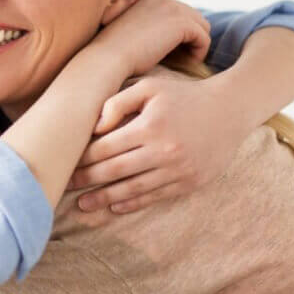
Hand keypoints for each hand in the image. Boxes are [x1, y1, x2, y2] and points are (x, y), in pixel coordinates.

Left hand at [68, 72, 246, 212]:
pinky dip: (134, 203)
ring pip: (133, 188)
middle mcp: (163, 150)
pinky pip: (156, 197)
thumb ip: (118, 102)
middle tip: (64, 186)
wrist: (230, 110)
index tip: (65, 163)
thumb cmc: (183, 95)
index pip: (106, 147)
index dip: (83, 158)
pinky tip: (115, 207)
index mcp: (150, 126)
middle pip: (115, 170)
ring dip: (105, 199)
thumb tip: (93, 126)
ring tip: (83, 205)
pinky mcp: (190, 182)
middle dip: (87, 180)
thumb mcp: (150, 87)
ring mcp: (178, 169)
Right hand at [92, 0, 210, 77]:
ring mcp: (173, 8)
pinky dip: (199, 53)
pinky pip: (204, 39)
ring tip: (184, 62)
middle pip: (194, 18)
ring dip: (196, 44)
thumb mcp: (132, 32)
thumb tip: (168, 37)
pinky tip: (186, 64)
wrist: (107, 59)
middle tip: (182, 59)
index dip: (180, 33)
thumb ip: (151, 27)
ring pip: (202, 27)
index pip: (179, 12)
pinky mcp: (181, 24)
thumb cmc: (113, 53)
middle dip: (190, 38)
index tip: (173, 52)